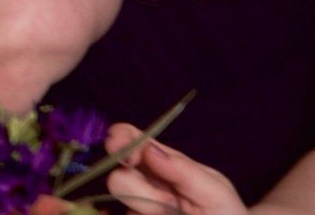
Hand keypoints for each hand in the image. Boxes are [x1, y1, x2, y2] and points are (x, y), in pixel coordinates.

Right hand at [104, 123, 245, 214]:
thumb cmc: (226, 214)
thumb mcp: (215, 192)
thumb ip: (184, 171)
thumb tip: (148, 149)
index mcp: (159, 162)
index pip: (126, 137)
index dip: (119, 141)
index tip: (130, 160)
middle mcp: (141, 182)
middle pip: (117, 178)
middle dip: (142, 193)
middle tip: (172, 205)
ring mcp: (135, 207)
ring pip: (117, 203)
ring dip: (147, 210)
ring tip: (174, 214)